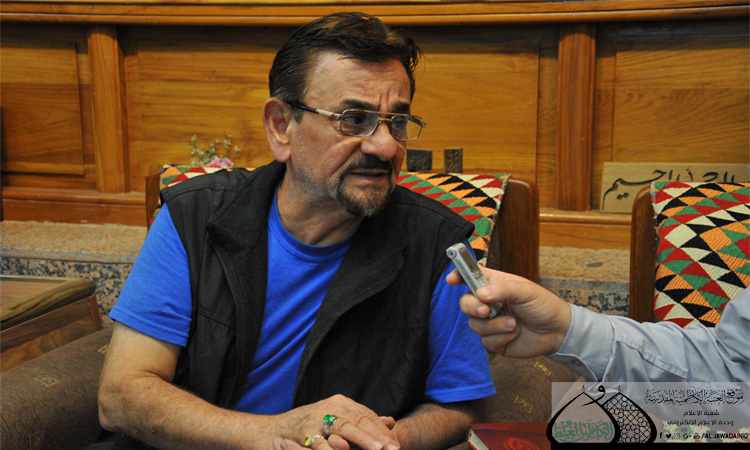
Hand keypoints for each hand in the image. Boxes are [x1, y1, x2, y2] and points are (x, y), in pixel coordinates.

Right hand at [271, 394, 398, 449]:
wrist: (270, 432)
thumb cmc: (306, 428)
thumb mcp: (336, 421)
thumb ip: (361, 421)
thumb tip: (390, 421)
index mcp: (340, 403)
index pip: (366, 415)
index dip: (382, 430)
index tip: (396, 444)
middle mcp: (329, 406)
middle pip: (359, 420)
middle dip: (378, 436)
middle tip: (393, 448)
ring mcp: (316, 417)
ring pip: (344, 428)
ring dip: (362, 439)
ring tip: (378, 449)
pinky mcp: (303, 431)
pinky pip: (321, 441)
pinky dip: (332, 448)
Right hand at [447, 268, 571, 356]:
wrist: (557, 331)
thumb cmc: (543, 305)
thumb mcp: (525, 290)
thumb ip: (503, 289)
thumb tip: (481, 294)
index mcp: (494, 285)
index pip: (470, 277)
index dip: (458, 276)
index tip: (451, 279)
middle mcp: (489, 303)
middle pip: (465, 303)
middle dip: (472, 307)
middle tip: (486, 310)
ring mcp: (490, 322)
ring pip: (474, 324)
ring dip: (494, 326)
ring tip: (513, 324)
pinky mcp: (494, 340)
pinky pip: (486, 341)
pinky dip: (501, 338)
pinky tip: (515, 334)